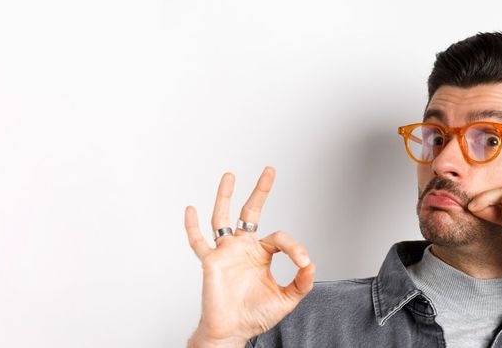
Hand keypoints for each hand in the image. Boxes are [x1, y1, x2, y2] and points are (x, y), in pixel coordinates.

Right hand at [184, 167, 315, 346]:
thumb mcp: (287, 299)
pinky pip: (198, 242)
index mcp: (261, 254)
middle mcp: (243, 248)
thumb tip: (311, 265)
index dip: (295, 248)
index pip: (280, 239)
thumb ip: (301, 283)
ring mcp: (225, 252)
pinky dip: (192, 227)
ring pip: (223, 218)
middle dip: (260, 191)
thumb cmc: (255, 315)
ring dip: (226, 197)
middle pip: (251, 212)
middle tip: (269, 170)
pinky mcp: (211, 262)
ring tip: (230, 176)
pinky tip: (190, 209)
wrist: (233, 330)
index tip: (303, 262)